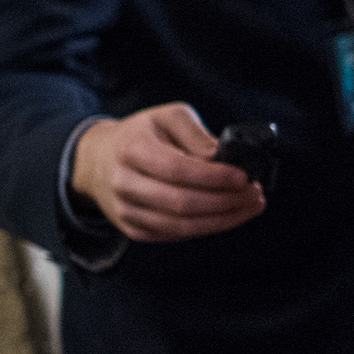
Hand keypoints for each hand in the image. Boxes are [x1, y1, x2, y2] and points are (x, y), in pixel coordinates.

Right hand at [71, 104, 265, 242]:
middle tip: (255, 194)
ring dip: (222, 220)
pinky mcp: (133, 229)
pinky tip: (228, 216)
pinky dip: (206, 228)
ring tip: (250, 206)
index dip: (213, 177)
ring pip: (180, 226)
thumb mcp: (168, 117)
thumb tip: (224, 160)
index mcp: (132, 149)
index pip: (176, 169)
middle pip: (181, 202)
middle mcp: (124, 183)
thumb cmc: (142, 135)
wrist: (97, 160)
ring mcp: (126, 211)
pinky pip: (174, 235)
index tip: (244, 177)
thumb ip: (197, 135)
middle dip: (225, 202)